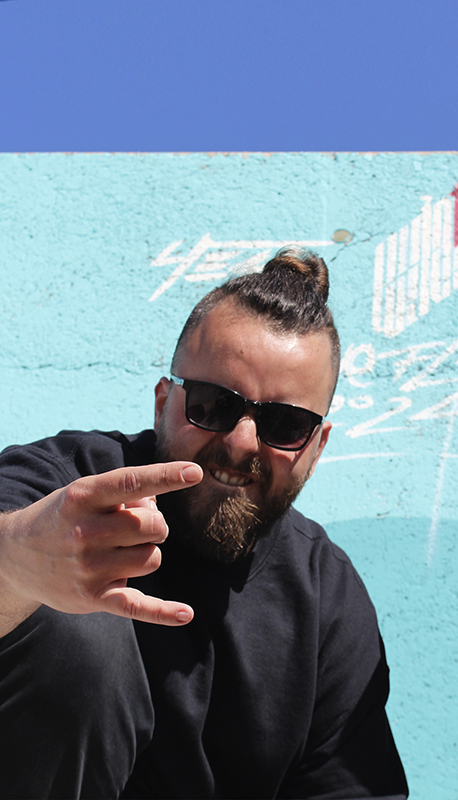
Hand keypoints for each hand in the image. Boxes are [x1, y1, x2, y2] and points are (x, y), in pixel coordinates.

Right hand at [0, 462, 202, 631]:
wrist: (16, 556)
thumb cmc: (65, 517)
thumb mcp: (85, 493)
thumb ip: (124, 493)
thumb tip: (158, 504)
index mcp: (83, 497)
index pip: (131, 482)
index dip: (166, 476)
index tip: (195, 472)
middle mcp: (85, 531)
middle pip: (153, 526)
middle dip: (156, 525)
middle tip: (138, 527)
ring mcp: (89, 567)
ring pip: (152, 558)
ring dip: (147, 553)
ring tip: (123, 551)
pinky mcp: (93, 598)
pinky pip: (138, 605)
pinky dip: (163, 612)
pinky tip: (186, 613)